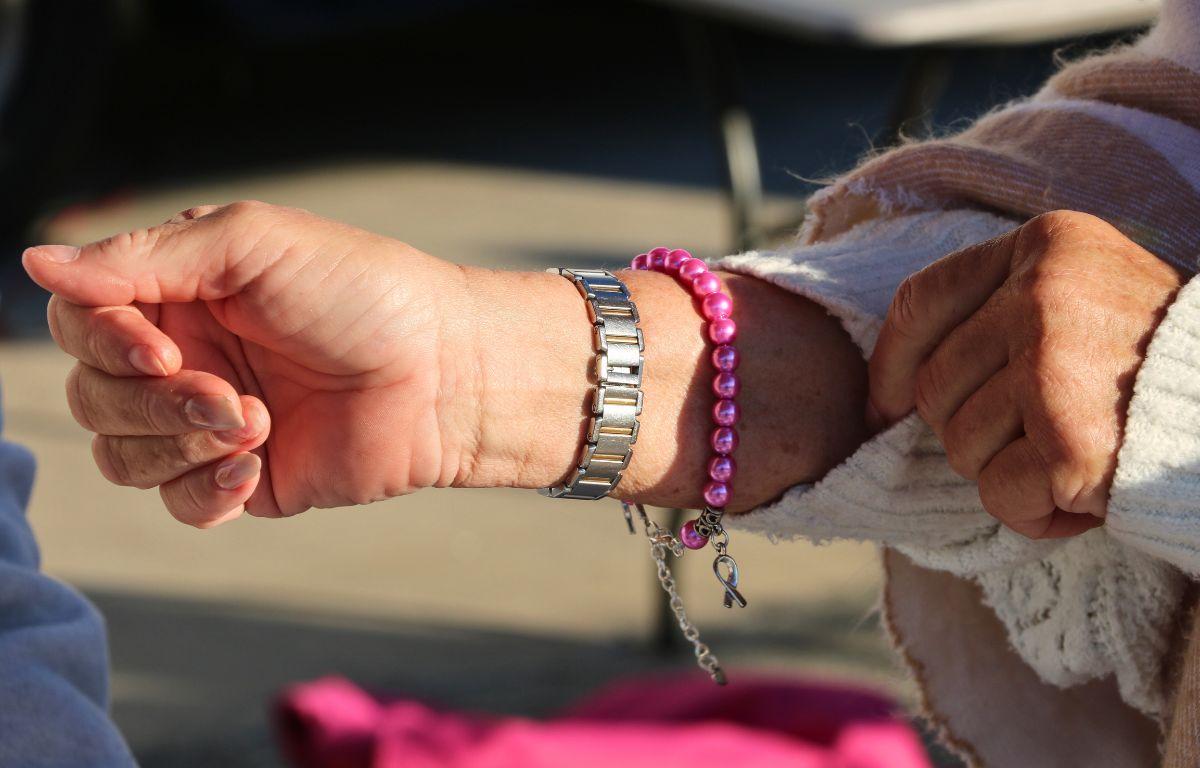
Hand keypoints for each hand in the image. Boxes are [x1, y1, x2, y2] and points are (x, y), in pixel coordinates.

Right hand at [25, 201, 867, 527]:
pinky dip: (202, 490)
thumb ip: (143, 258)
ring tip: (256, 424)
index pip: (82, 319)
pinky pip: (176, 502)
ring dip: (178, 443)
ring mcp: (211, 422)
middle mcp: (187, 356)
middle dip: (151, 399)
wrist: (447, 374)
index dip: (101, 339)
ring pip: (121, 453)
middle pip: (91, 392)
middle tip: (231, 393)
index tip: (162, 344)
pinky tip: (254, 468)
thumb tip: (33, 259)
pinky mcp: (243, 478)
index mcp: (182, 293)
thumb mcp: (253, 245)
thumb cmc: (365, 294)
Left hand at [868, 211, 1182, 538]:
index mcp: (1046, 244)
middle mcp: (1043, 293)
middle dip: (972, 431)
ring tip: (1079, 457)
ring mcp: (1054, 364)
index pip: (922, 300)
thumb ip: (1002, 318)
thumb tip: (892, 389)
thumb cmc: (1163, 369)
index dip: (891, 362)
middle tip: (1044, 436)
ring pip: (961, 445)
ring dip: (1009, 472)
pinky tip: (1088, 496)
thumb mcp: (1087, 300)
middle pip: (934, 387)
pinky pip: (1000, 495)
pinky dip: (1036, 514)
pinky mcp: (1071, 441)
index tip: (884, 406)